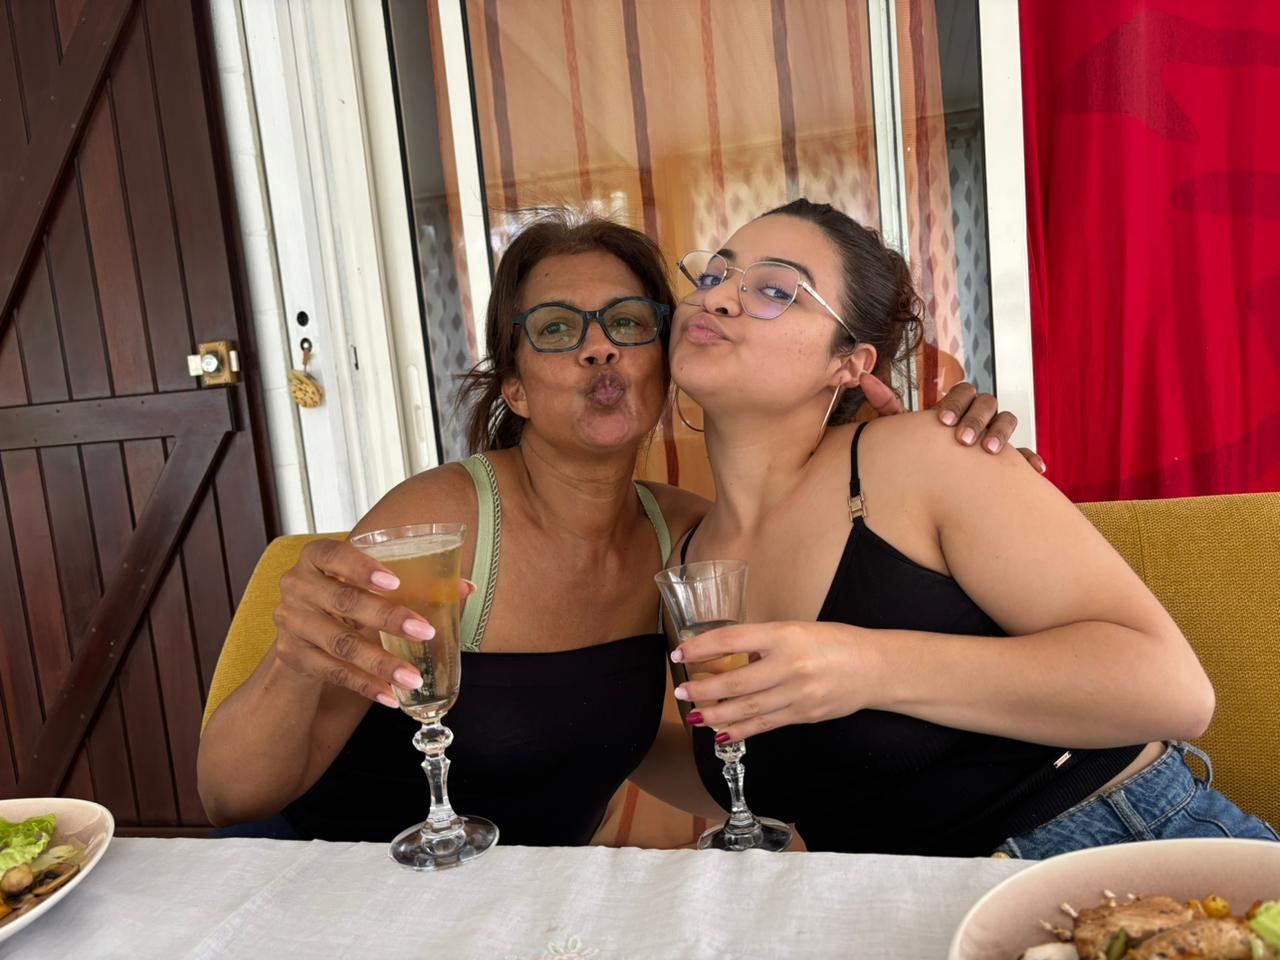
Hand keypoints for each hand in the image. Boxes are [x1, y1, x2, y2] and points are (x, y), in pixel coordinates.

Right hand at [272, 538, 473, 706]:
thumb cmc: (347, 596)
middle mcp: (297, 586)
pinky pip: (333, 672)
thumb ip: (414, 581)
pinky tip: (390, 695)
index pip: (333, 554)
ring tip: (413, 677)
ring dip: (381, 662)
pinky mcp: (293, 655)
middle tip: (425, 632)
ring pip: (340, 643)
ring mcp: (292, 622)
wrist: (302, 631)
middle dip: (387, 618)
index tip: (395, 582)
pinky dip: (365, 685)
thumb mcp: (368, 583)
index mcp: (316, 557)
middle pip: (343, 602)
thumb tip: (465, 587)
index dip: (361, 567)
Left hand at [670, 621, 871, 742]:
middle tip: (681, 691)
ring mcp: (797, 694)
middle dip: (703, 689)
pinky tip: (721, 732)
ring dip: (715, 714)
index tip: (680, 654)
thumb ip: (763, 644)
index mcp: (784, 635)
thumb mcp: (795, 630)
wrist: (875, 668)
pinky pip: (765, 725)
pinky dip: (740, 730)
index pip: (732, 640)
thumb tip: (726, 658)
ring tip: (694, 715)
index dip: (701, 648)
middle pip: (735, 681)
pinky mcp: (804, 715)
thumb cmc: (833, 642)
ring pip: (747, 709)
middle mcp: (789, 665)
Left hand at [861, 373, 1046, 473]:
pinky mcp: (1014, 458)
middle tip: (962, 440)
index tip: (942, 422)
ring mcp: (999, 433)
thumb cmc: (926, 449)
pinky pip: (1027, 455)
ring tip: (989, 452)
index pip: (963, 391)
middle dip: (976, 418)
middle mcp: (981, 414)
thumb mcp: (908, 430)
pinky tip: (1034, 468)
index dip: (955, 403)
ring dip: (1000, 432)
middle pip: (987, 402)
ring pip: (1007, 420)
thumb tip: (861, 376)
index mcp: (959, 404)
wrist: (949, 479)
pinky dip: (1031, 459)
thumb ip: (888, 406)